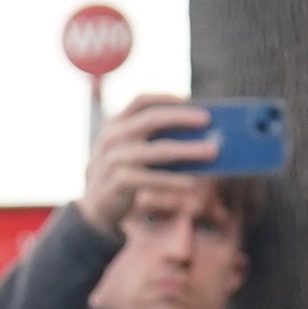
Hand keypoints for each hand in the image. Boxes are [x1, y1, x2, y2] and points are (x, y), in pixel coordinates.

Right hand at [80, 92, 218, 231]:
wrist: (94, 210)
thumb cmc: (124, 175)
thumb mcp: (132, 153)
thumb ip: (154, 141)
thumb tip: (199, 134)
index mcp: (115, 124)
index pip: (141, 101)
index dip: (167, 98)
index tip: (191, 100)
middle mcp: (112, 138)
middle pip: (150, 120)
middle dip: (181, 118)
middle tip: (208, 120)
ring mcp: (114, 160)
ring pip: (157, 151)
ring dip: (188, 150)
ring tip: (213, 151)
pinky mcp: (118, 183)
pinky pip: (153, 179)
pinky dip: (175, 181)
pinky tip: (194, 183)